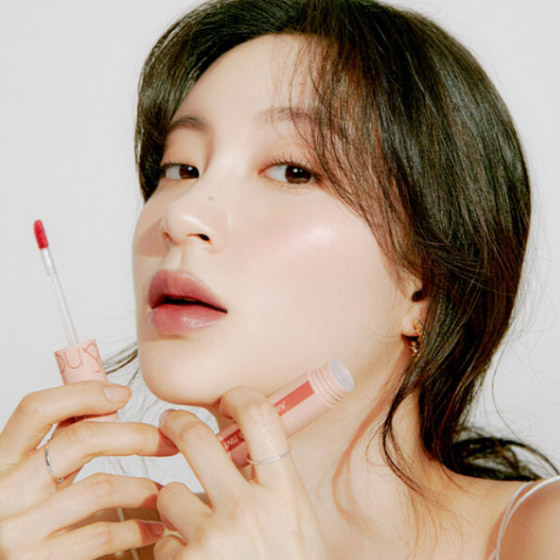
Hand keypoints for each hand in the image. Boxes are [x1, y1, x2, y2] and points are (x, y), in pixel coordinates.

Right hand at [0, 380, 177, 558]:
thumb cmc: (25, 521)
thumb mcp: (33, 476)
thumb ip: (61, 443)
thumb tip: (108, 401)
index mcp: (1, 461)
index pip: (37, 408)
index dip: (83, 394)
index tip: (123, 393)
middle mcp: (4, 492)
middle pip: (80, 440)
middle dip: (135, 435)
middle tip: (167, 441)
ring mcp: (16, 530)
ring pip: (99, 487)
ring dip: (142, 487)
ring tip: (161, 491)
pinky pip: (100, 534)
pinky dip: (136, 527)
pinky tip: (153, 527)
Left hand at [155, 386, 327, 559]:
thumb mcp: (297, 521)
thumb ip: (271, 482)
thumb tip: (242, 440)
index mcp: (285, 492)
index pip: (261, 419)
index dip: (239, 397)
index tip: (226, 398)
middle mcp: (248, 510)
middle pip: (197, 439)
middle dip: (177, 423)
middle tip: (170, 422)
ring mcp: (211, 539)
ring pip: (170, 493)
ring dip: (177, 504)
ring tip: (198, 527)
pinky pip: (162, 541)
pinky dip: (173, 548)